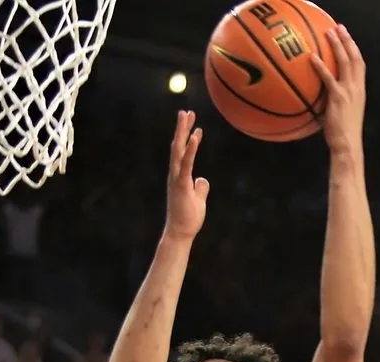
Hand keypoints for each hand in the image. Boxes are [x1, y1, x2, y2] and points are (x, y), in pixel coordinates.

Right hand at [165, 110, 208, 239]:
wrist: (181, 232)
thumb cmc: (189, 217)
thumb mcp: (198, 199)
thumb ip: (200, 187)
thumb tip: (203, 180)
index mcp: (180, 176)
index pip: (183, 152)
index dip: (187, 137)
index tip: (193, 123)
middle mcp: (176, 174)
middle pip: (178, 147)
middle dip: (182, 128)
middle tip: (185, 112)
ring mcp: (177, 178)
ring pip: (179, 150)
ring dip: (183, 132)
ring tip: (186, 115)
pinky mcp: (181, 184)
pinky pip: (187, 163)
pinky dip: (191, 149)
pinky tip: (195, 136)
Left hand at [311, 25, 365, 156]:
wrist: (348, 144)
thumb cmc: (343, 133)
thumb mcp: (344, 112)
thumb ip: (338, 99)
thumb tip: (324, 95)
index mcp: (360, 90)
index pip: (359, 64)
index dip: (354, 49)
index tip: (347, 37)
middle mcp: (356, 87)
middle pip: (354, 57)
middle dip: (347, 40)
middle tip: (338, 28)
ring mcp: (348, 91)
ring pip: (345, 62)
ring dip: (337, 46)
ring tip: (329, 33)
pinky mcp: (338, 98)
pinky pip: (328, 78)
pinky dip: (321, 67)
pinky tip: (312, 58)